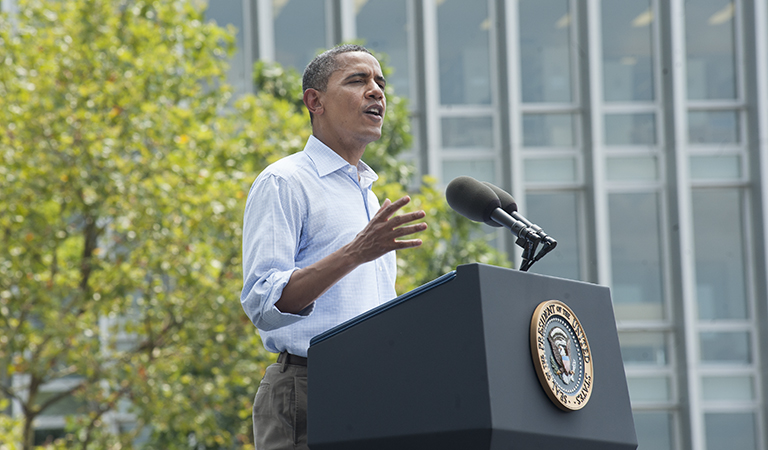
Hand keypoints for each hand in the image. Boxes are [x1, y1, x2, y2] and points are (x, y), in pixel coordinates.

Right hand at [275, 196, 425, 313]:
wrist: (355, 251)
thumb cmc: (364, 235)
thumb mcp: (372, 222)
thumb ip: (381, 211)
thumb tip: (389, 200)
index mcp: (378, 220)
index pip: (389, 209)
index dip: (399, 203)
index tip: (408, 198)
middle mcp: (381, 228)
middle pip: (398, 220)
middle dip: (411, 216)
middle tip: (423, 213)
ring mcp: (384, 238)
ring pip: (401, 232)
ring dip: (414, 229)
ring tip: (425, 226)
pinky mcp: (386, 248)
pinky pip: (400, 245)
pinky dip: (410, 244)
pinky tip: (420, 242)